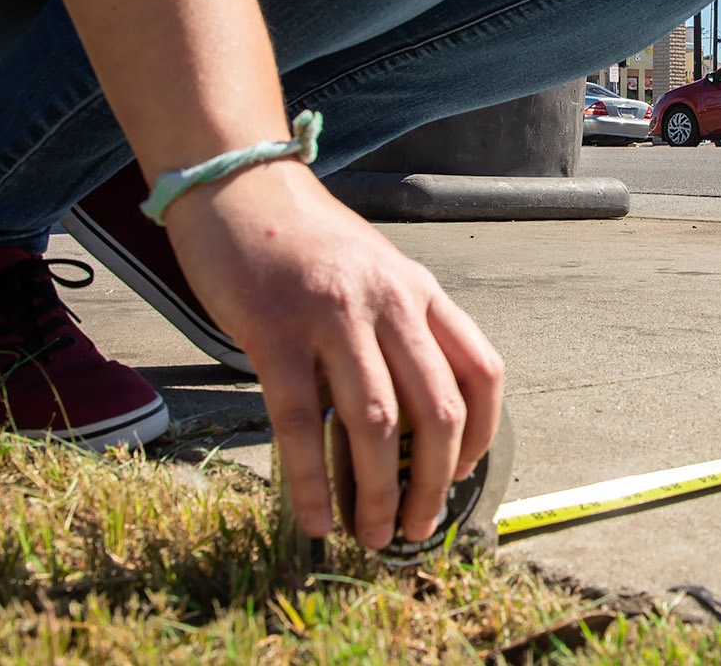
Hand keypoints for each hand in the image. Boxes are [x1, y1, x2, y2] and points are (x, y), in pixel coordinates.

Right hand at [162, 160, 504, 546]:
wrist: (237, 185)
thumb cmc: (303, 236)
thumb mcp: (374, 270)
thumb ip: (397, 326)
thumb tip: (409, 413)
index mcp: (420, 289)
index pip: (483, 370)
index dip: (481, 434)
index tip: (461, 474)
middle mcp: (389, 301)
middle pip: (439, 409)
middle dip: (434, 483)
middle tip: (416, 528)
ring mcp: (334, 316)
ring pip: (377, 424)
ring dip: (378, 493)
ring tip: (370, 535)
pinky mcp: (274, 333)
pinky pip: (301, 424)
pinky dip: (311, 482)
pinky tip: (313, 519)